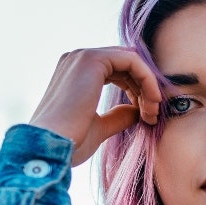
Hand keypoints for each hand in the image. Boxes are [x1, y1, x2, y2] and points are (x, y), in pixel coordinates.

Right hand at [29, 47, 161, 166]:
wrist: (51, 147)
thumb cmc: (70, 142)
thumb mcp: (98, 127)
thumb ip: (117, 116)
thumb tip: (137, 110)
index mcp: (76, 74)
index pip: (117, 72)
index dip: (136, 91)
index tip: (146, 116)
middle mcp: (77, 60)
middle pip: (126, 64)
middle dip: (144, 88)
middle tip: (153, 115)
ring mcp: (83, 57)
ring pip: (131, 61)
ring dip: (148, 86)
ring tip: (153, 113)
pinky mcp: (92, 60)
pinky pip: (132, 61)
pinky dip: (148, 79)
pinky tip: (152, 101)